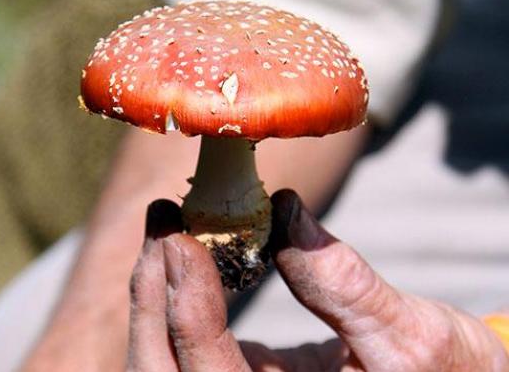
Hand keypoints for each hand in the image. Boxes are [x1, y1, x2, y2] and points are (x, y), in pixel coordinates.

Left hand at [127, 190, 508, 370]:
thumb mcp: (412, 338)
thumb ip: (345, 283)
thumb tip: (285, 209)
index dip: (189, 311)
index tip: (180, 241)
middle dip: (154, 297)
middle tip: (162, 222)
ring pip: (166, 361)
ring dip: (156, 293)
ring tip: (164, 226)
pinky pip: (188, 345)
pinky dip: (176, 297)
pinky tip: (183, 252)